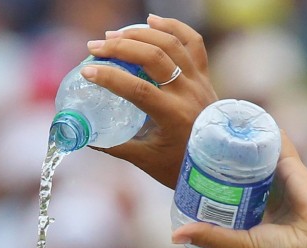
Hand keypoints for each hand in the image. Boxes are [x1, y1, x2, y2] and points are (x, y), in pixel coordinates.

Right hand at [84, 16, 217, 186]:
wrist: (219, 167)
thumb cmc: (181, 167)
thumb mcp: (147, 161)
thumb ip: (116, 147)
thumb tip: (86, 136)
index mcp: (174, 117)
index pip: (138, 89)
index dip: (111, 78)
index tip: (88, 71)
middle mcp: (189, 94)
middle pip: (154, 58)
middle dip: (120, 48)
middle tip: (96, 47)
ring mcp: (199, 82)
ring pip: (171, 43)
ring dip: (140, 34)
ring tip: (115, 35)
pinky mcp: (205, 76)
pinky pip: (193, 42)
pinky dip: (173, 27)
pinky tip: (152, 20)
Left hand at [172, 131, 306, 247]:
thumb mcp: (244, 245)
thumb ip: (213, 238)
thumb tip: (175, 237)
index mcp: (257, 215)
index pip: (229, 193)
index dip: (210, 182)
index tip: (188, 171)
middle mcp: (268, 193)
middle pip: (238, 169)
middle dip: (218, 156)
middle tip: (193, 140)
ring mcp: (279, 175)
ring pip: (252, 151)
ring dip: (234, 138)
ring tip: (209, 121)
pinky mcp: (290, 162)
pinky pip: (271, 138)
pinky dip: (257, 125)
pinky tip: (237, 113)